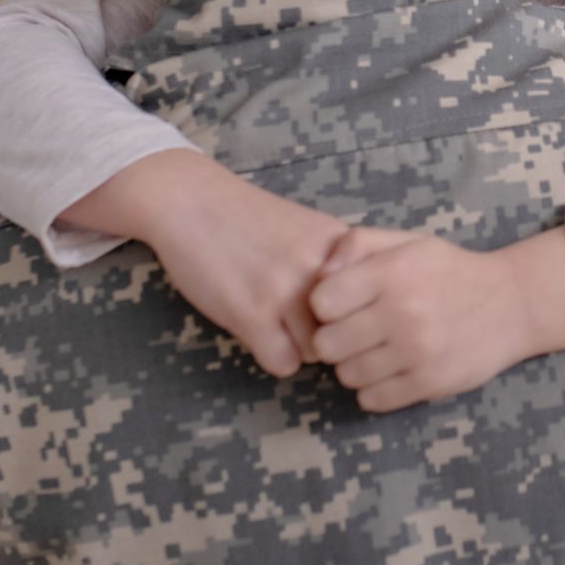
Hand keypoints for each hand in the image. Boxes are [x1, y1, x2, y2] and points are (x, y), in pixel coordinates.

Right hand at [67, 151, 342, 376]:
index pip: (375, 305)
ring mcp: (287, 291)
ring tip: (276, 323)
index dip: (357, 315)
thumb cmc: (248, 219)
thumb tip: (365, 318)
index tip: (338, 311)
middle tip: (298, 319)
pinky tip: (256, 330)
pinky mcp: (252, 313)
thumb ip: (339, 266)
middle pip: (351, 333)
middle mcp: (322, 268)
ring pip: (319, 352)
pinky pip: (284, 364)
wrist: (189, 200)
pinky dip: (272, 355)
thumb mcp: (309, 231)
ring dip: (299, 347)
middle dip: (329, 335)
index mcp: (341, 246)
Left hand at [308, 225, 564, 411]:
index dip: (326, 304)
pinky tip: (390, 371)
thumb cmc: (449, 271)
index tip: (343, 304)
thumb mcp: (407, 241)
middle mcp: (404, 312)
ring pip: (347, 375)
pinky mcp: (429, 384)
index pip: (321, 302)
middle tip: (356, 332)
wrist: (512, 305)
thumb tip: (319, 274)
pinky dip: (374, 389)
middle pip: (327, 345)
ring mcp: (418, 352)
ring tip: (376, 351)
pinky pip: (372, 400)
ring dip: (354, 365)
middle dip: (335, 338)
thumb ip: (356, 244)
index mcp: (394, 272)